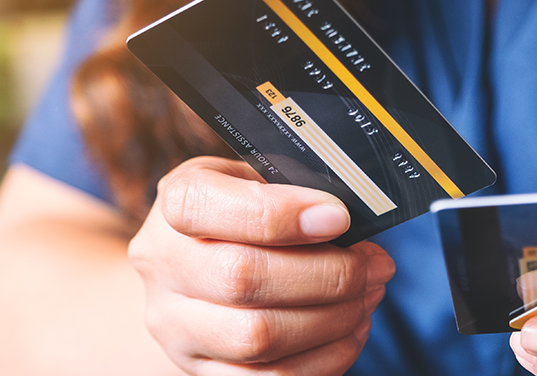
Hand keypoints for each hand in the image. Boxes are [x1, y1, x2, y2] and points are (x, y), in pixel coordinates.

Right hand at [128, 157, 394, 374]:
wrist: (196, 273)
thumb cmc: (243, 218)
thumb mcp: (258, 180)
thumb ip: (294, 189)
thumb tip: (349, 220)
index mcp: (176, 204)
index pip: (205, 206)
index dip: (280, 214)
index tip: (338, 217)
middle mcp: (162, 267)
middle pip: (242, 277)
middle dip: (328, 275)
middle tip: (373, 266)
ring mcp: (176, 327)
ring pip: (257, 337)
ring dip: (333, 318)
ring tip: (368, 295)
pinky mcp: (203, 371)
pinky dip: (326, 357)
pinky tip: (351, 330)